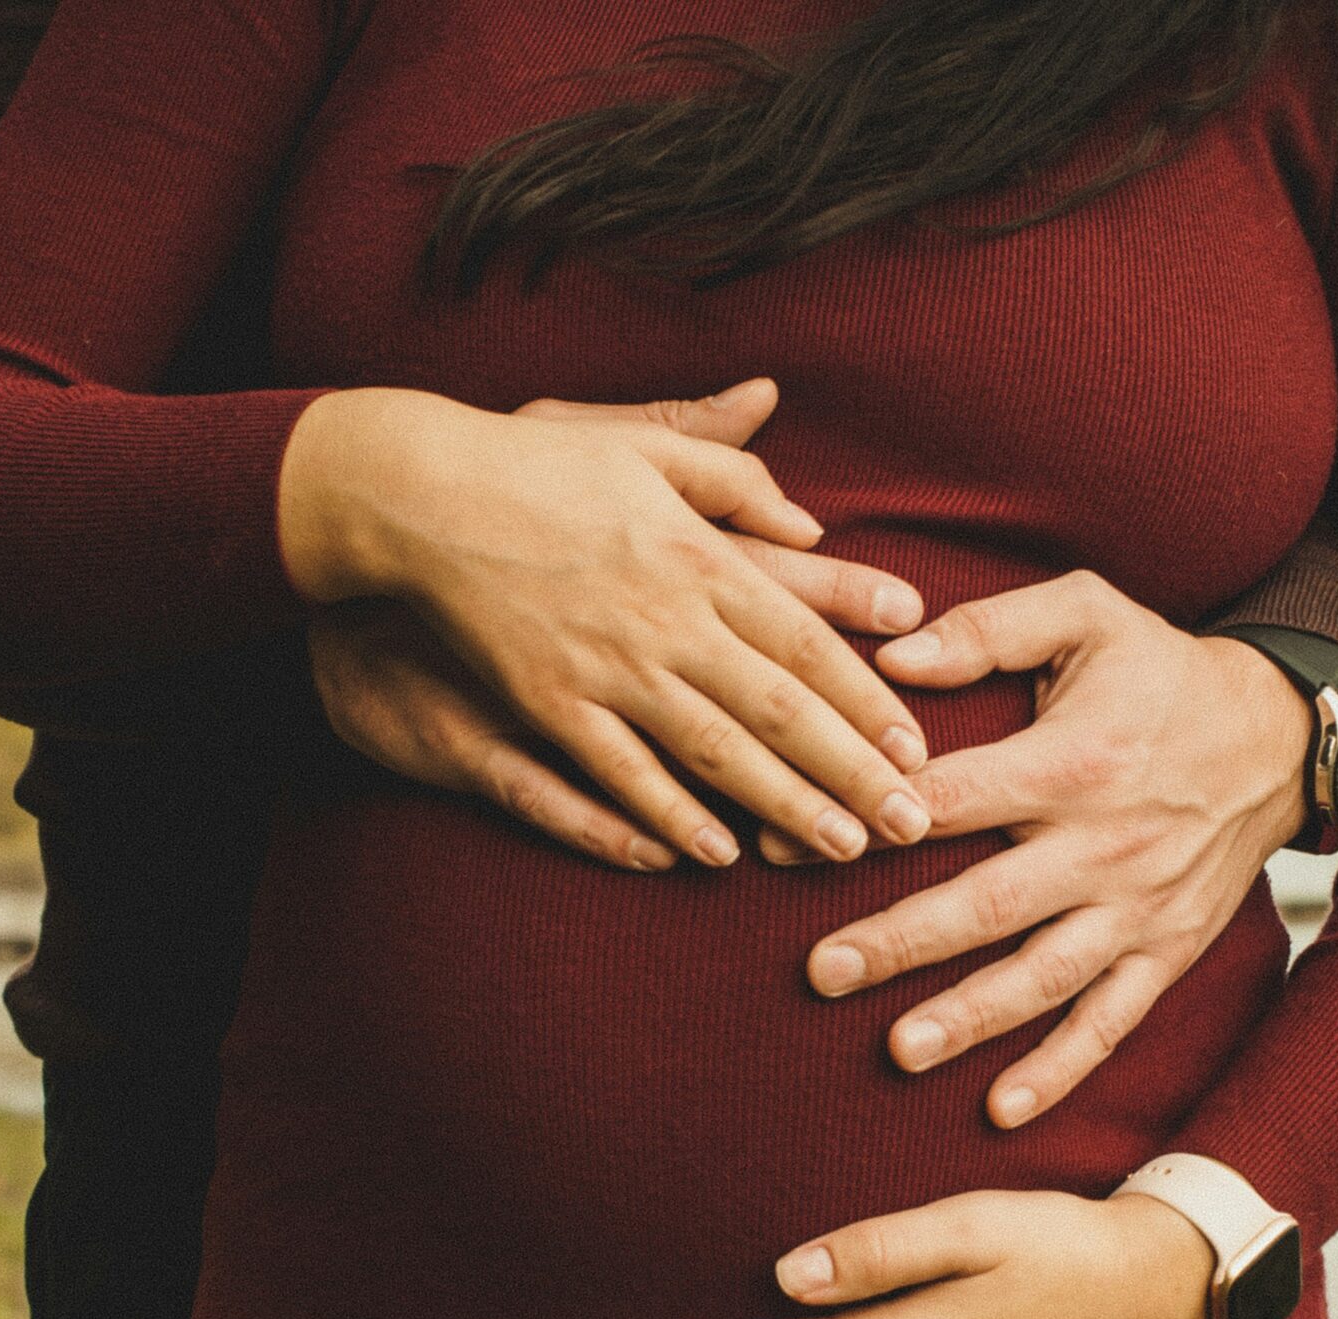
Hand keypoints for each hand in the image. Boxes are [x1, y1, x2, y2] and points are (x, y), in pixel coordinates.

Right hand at [278, 376, 934, 866]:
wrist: (420, 491)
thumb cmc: (536, 463)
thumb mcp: (645, 445)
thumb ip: (735, 475)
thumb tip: (811, 523)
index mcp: (698, 554)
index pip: (806, 639)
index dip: (865, 698)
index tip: (916, 746)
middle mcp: (666, 618)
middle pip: (780, 708)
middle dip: (852, 772)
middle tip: (910, 825)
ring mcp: (606, 667)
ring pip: (715, 752)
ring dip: (785, 806)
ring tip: (843, 851)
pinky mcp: (547, 703)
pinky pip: (620, 773)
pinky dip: (669, 815)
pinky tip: (717, 854)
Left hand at [787, 570, 1312, 1126]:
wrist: (1280, 736)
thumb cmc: (1164, 671)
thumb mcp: (1088, 614)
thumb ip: (988, 630)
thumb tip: (892, 655)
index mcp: (1073, 761)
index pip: (951, 799)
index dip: (868, 822)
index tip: (784, 848)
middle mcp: (1105, 844)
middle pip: (989, 902)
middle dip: (902, 942)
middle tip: (823, 971)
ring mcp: (1138, 907)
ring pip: (1045, 974)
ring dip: (972, 1017)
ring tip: (901, 1049)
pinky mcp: (1167, 950)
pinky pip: (1112, 1020)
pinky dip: (1062, 1069)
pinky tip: (1003, 1108)